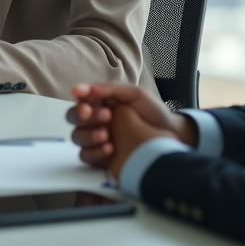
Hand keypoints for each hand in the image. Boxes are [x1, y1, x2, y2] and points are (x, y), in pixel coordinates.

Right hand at [66, 82, 197, 168]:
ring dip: (88, 135)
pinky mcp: (100, 157)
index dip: (80, 101)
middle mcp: (95, 120)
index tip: (88, 104)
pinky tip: (110, 149)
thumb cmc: (153, 112)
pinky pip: (85, 156)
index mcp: (100, 102)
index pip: (80, 100)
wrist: (172, 135)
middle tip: (106, 116)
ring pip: (77, 137)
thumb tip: (85, 88)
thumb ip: (111, 89)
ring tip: (107, 136)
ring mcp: (96, 138)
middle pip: (73, 118)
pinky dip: (94, 152)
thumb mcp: (136, 94)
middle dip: (86, 117)